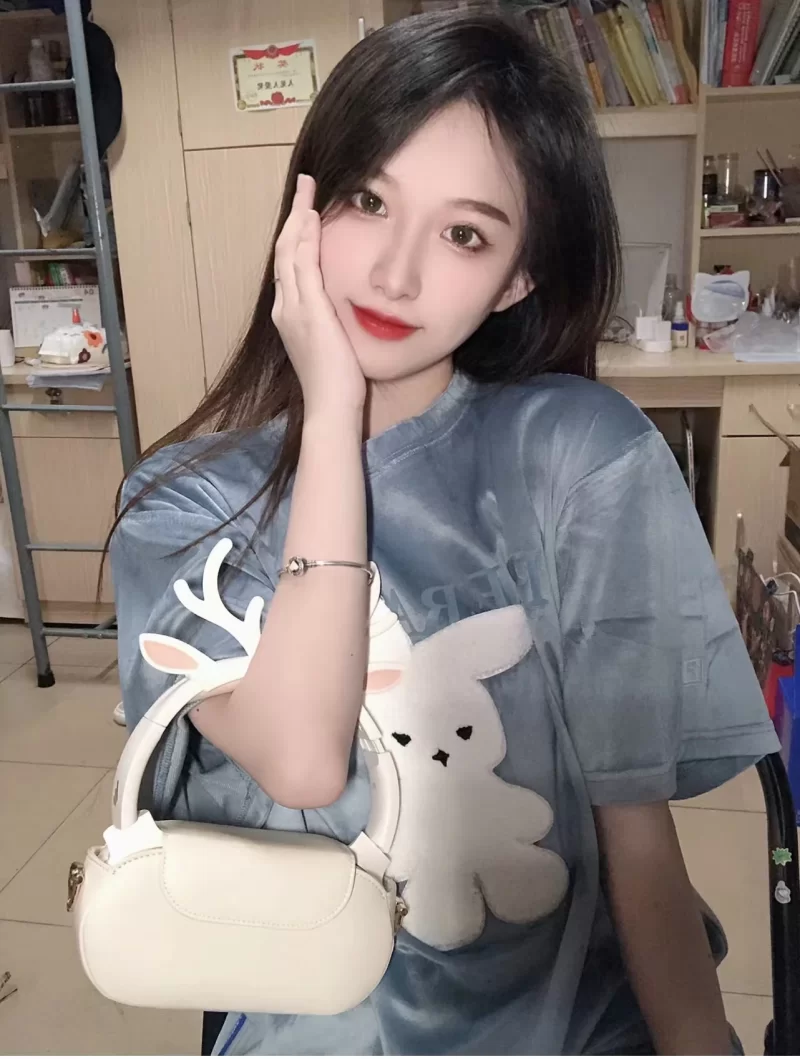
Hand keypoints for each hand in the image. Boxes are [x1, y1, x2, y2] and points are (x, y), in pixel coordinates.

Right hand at [272, 174, 365, 417]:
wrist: (330, 407)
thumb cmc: (336, 385)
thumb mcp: (331, 345)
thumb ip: (331, 324)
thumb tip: (339, 313)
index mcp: (290, 315)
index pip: (290, 265)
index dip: (296, 235)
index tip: (306, 211)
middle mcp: (285, 308)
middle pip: (285, 251)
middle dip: (294, 216)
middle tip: (305, 186)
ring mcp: (294, 309)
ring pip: (290, 251)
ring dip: (298, 217)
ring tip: (307, 190)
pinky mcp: (310, 311)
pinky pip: (304, 265)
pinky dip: (306, 238)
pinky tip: (312, 217)